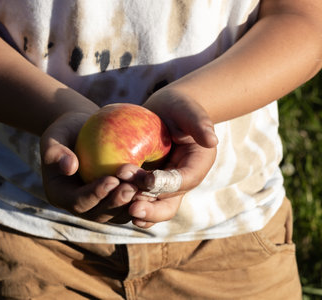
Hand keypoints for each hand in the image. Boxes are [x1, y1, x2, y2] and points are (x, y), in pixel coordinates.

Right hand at [40, 112, 137, 223]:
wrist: (81, 131)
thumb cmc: (66, 130)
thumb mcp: (55, 136)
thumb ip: (56, 151)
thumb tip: (69, 167)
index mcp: (61, 195)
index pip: (77, 201)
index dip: (95, 194)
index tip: (111, 180)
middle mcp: (80, 206)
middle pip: (99, 213)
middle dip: (116, 203)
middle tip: (132, 189)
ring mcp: (98, 206)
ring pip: (117, 215)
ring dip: (131, 205)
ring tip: (144, 189)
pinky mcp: (115, 201)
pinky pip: (129, 206)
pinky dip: (141, 200)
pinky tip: (154, 188)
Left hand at [117, 88, 217, 227]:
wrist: (165, 114)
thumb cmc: (179, 108)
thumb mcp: (189, 110)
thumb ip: (199, 123)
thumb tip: (212, 140)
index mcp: (196, 168)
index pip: (183, 181)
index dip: (166, 184)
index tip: (149, 181)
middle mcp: (180, 184)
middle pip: (168, 205)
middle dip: (151, 209)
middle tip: (132, 207)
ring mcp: (163, 188)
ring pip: (151, 208)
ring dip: (136, 208)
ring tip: (118, 203)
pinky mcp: (147, 187)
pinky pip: (137, 200)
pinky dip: (125, 204)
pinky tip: (109, 201)